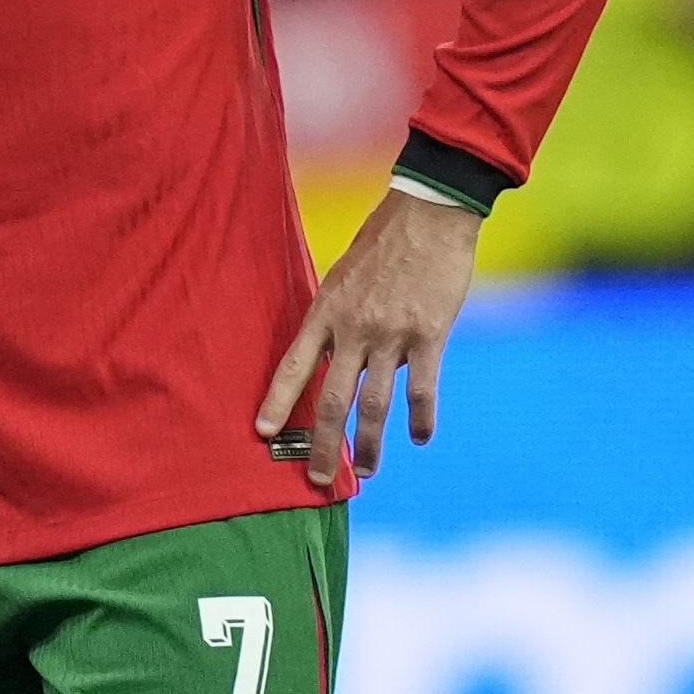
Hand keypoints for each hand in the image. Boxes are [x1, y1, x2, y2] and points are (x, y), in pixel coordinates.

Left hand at [255, 189, 481, 486]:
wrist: (428, 213)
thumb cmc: (383, 241)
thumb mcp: (343, 274)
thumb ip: (337, 318)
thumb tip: (340, 358)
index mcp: (326, 310)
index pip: (294, 366)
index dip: (278, 402)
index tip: (264, 433)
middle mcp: (354, 328)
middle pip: (333, 400)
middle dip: (323, 445)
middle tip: (317, 479)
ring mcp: (392, 335)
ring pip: (375, 405)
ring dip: (369, 445)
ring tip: (366, 471)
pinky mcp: (429, 336)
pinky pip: (421, 390)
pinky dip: (420, 419)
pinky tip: (417, 438)